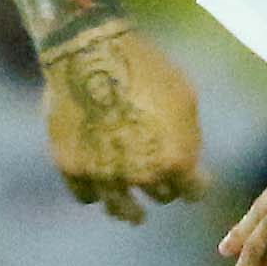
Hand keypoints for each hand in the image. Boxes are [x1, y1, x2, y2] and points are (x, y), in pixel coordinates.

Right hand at [41, 24, 204, 223]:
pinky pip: (86, 195)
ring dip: (129, 210)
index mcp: (175, 160)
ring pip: (120, 209)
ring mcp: (103, 174)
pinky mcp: (70, 166)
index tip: (195, 184)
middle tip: (161, 183)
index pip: (193, 191)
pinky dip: (94, 193)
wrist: (90, 51)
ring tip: (131, 214)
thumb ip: (188, 138)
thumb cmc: (144, 69)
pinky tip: (98, 186)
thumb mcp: (184, 99)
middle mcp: (141, 174)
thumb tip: (189, 164)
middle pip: (160, 195)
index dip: (196, 187)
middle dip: (164, 187)